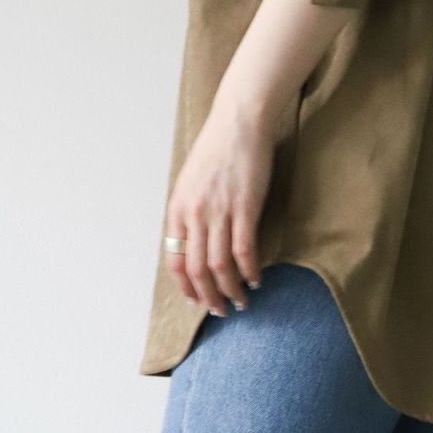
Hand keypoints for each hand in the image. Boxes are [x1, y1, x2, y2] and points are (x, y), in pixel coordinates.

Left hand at [165, 98, 271, 315]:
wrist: (239, 121)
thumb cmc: (218, 149)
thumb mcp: (192, 182)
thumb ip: (191, 212)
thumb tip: (195, 242)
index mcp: (178, 209)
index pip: (176, 261)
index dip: (186, 287)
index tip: (197, 301)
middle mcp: (195, 214)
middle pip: (198, 271)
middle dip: (210, 297)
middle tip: (221, 310)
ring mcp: (219, 212)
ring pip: (221, 266)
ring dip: (231, 290)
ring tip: (241, 302)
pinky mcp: (245, 208)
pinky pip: (244, 251)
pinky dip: (250, 271)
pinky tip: (257, 280)